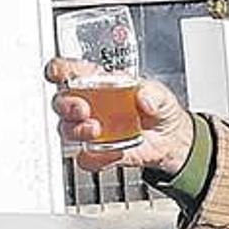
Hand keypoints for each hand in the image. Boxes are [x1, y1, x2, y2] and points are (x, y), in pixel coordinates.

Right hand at [44, 57, 193, 177]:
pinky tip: (112, 152)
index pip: (70, 71)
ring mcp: (90, 129)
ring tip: (96, 130)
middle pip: (61, 101)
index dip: (59, 70)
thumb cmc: (159, 108)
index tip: (59, 74)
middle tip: (83, 109)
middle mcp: (89, 104)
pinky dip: (95, 157)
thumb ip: (153, 93)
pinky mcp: (97, 152)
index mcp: (100, 82)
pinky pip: (86, 157)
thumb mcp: (162, 94)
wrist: (170, 139)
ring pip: (67, 129)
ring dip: (78, 130)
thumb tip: (143, 97)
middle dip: (67, 105)